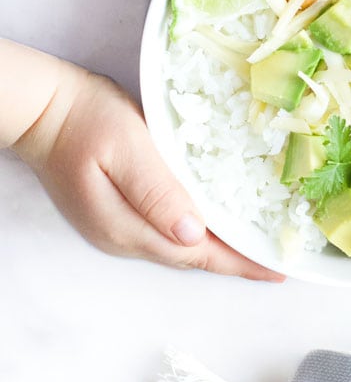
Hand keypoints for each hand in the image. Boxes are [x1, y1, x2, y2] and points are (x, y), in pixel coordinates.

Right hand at [12, 55, 281, 279]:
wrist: (43, 110)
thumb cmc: (86, 119)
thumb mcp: (128, 147)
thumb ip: (158, 191)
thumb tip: (194, 233)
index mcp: (129, 226)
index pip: (198, 255)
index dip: (240, 264)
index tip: (277, 272)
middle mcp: (123, 238)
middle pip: (191, 258)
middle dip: (235, 262)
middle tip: (276, 260)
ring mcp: (116, 229)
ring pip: (178, 248)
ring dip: (216, 249)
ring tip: (254, 244)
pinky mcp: (114, 214)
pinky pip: (165, 232)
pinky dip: (195, 233)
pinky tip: (213, 221)